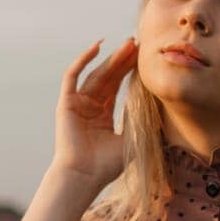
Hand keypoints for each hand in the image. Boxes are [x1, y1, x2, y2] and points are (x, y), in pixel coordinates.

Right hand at [52, 36, 139, 190]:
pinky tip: (97, 46)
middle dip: (122, 60)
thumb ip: (137, 118)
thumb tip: (153, 99)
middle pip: (108, 77)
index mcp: (102, 115)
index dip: (129, 71)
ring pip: (95, 74)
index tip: (144, 57)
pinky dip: (83, 60)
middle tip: (138, 43)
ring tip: (128, 45)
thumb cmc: (106, 165)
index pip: (117, 86)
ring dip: (111, 59)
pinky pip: (72, 76)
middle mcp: (89, 107)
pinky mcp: (66, 103)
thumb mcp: (131, 138)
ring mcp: (77, 104)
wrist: (84, 176)